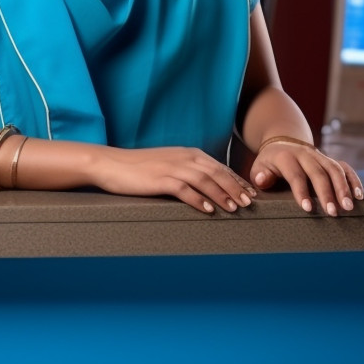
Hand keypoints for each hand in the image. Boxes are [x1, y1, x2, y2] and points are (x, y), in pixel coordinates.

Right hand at [92, 146, 256, 213]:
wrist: (112, 164)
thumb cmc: (141, 168)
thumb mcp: (170, 164)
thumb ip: (189, 171)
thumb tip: (208, 187)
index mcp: (189, 153)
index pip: (219, 167)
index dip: (237, 180)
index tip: (251, 193)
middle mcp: (184, 157)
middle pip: (216, 173)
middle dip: (235, 188)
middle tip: (249, 203)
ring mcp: (172, 167)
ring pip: (204, 180)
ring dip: (221, 194)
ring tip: (233, 209)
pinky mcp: (160, 179)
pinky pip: (184, 189)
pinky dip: (198, 199)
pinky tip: (208, 210)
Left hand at [251, 139, 363, 216]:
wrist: (282, 143)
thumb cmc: (269, 163)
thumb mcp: (259, 167)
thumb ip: (260, 174)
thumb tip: (262, 180)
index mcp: (287, 157)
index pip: (296, 174)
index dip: (302, 191)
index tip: (308, 209)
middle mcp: (306, 154)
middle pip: (319, 173)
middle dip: (327, 193)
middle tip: (333, 213)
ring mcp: (320, 156)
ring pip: (335, 169)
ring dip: (343, 188)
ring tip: (349, 207)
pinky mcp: (330, 160)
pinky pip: (345, 167)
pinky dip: (353, 180)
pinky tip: (359, 195)